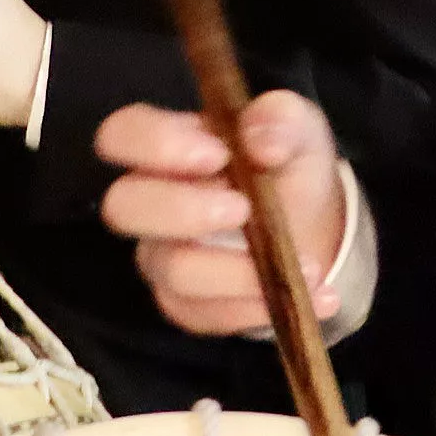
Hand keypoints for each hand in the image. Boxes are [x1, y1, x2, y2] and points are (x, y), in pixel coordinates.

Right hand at [95, 92, 342, 337]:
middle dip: (183, 210)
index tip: (217, 153)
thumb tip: (262, 137)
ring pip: (171, 270)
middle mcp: (152, 202)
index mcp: (168, 148)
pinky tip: (315, 297)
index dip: (154, 144)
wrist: (313, 224)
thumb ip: (281, 120)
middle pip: (122, 207)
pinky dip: (260, 308)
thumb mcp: (298, 130)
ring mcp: (164, 256)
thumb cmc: (286, 166)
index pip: (120, 135)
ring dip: (237, 271)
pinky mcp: (186, 304)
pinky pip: (204, 315)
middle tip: (244, 209)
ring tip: (306, 265)